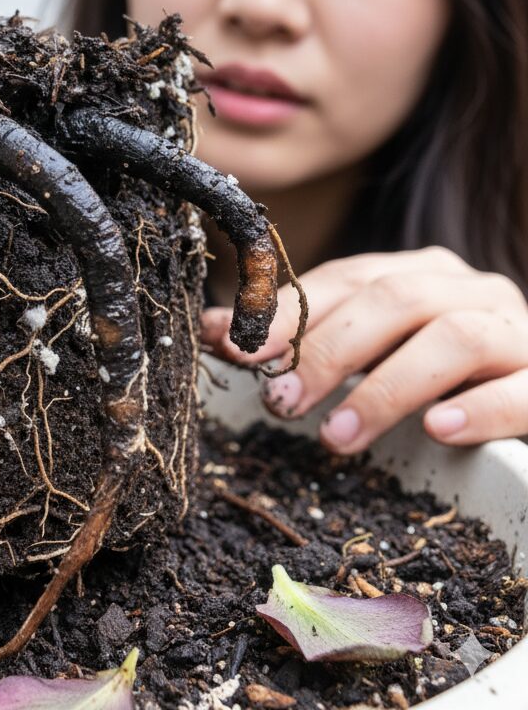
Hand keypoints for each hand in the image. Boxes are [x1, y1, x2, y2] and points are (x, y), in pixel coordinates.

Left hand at [201, 246, 527, 450]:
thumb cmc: (440, 374)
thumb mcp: (370, 349)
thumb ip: (305, 336)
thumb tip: (213, 329)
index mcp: (421, 273)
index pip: (347, 279)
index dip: (287, 312)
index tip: (235, 348)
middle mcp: (470, 289)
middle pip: (393, 301)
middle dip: (326, 351)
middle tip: (280, 401)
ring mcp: (517, 331)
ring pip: (453, 337)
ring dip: (386, 387)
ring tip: (337, 436)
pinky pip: (522, 388)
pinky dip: (479, 407)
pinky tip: (438, 430)